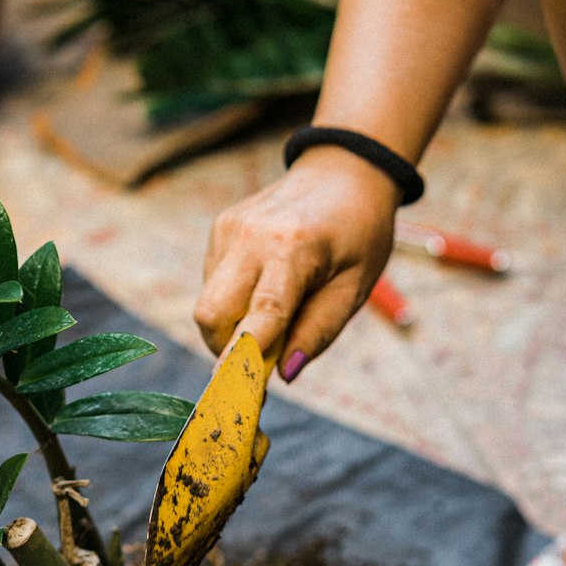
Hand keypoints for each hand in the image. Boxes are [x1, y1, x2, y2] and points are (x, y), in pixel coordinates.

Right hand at [193, 147, 399, 374]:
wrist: (344, 170)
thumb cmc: (359, 233)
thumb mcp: (355, 286)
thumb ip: (318, 332)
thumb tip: (284, 374)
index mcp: (293, 249)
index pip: (259, 316)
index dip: (245, 361)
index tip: (240, 395)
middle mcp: (250, 236)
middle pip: (210, 313)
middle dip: (227, 348)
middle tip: (261, 358)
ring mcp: (229, 229)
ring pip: (207, 302)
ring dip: (233, 324)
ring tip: (275, 310)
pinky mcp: (220, 227)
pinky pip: (213, 282)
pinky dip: (234, 299)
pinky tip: (265, 282)